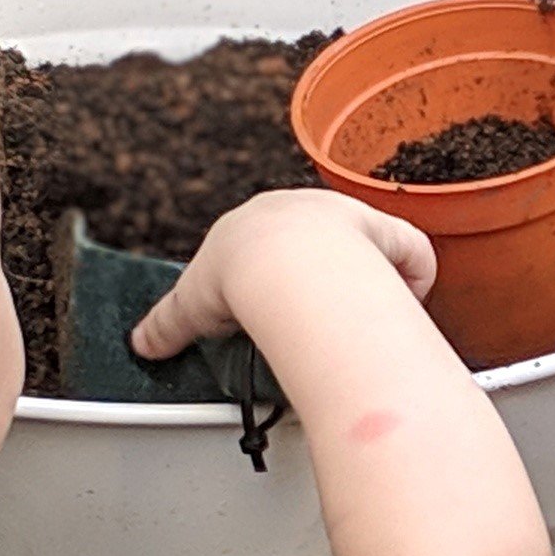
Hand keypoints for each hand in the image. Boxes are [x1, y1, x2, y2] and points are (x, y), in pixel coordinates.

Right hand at [134, 188, 436, 359]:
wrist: (282, 265)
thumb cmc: (237, 276)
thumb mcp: (189, 303)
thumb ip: (168, 324)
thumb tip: (142, 345)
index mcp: (263, 218)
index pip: (272, 242)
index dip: (274, 274)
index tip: (274, 304)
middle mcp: (312, 210)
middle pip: (325, 243)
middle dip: (323, 275)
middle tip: (318, 316)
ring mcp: (355, 222)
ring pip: (370, 246)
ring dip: (370, 275)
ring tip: (362, 313)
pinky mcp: (389, 237)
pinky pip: (411, 253)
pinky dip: (411, 277)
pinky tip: (403, 302)